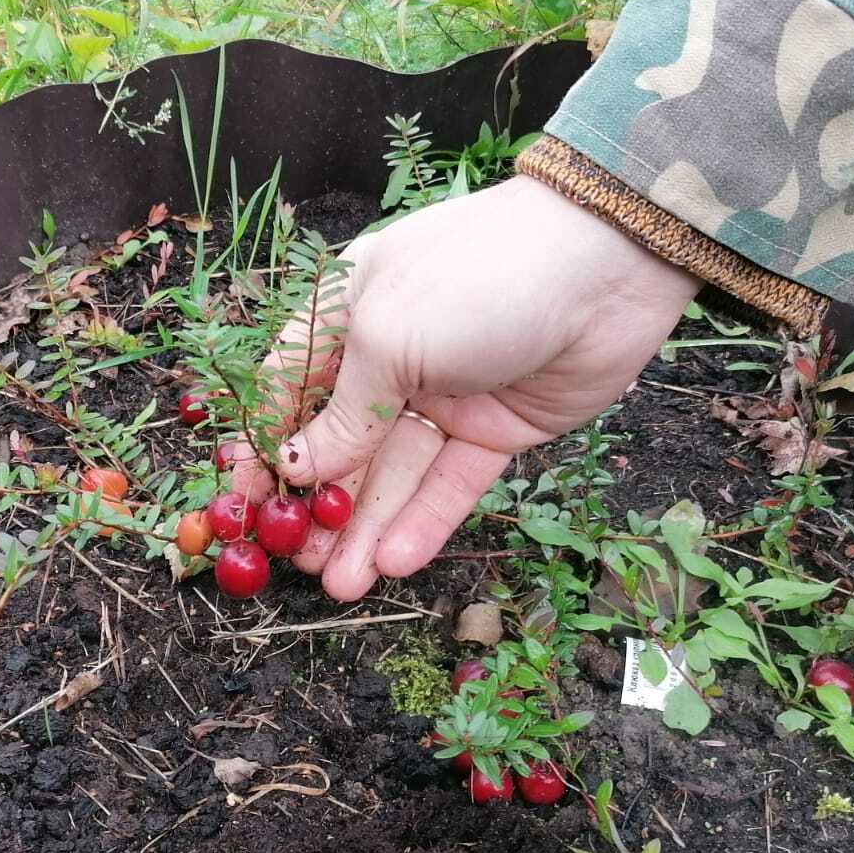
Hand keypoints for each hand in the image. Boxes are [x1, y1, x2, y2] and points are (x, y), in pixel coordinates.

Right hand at [233, 174, 699, 600]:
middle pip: (339, 444)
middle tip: (298, 562)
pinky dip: (422, 522)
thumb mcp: (387, 337)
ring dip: (364, 529)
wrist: (607, 268)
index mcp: (346, 313)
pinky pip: (448, 483)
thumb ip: (342, 410)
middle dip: (317, 505)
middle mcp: (389, 358)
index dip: (266, 445)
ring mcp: (443, 397)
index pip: (287, 388)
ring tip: (341, 585)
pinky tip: (394, 561)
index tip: (246, 502)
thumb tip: (296, 468)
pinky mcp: (494, 430)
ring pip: (391, 474)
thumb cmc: (478, 278)